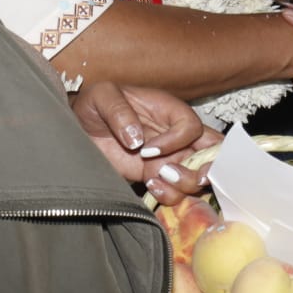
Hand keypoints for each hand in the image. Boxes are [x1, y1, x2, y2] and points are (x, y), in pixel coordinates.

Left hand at [70, 81, 220, 203]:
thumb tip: (136, 139)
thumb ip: (118, 111)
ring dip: (184, 184)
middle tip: (189, 177)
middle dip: (210, 166)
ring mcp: (169, 158)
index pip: (191, 126)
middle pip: (212, 150)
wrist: (80, 131)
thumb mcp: (101, 96)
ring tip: (154, 181)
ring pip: (198, 175)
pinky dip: (171, 196)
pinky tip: (150, 188)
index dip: (177, 140)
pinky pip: (178, 192)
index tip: (147, 149)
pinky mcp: (157, 178)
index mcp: (168, 110)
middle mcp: (176, 135)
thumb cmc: (94, 105)